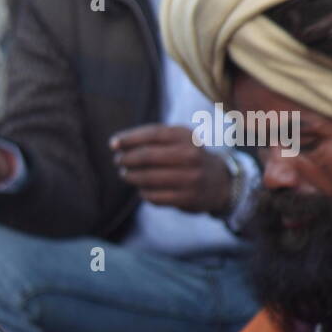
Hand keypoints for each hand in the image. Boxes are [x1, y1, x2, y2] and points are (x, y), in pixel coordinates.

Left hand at [110, 124, 230, 213]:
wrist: (218, 182)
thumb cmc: (187, 157)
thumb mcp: (178, 141)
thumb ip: (150, 139)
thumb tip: (115, 143)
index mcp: (187, 137)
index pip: (152, 134)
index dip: (129, 138)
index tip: (113, 144)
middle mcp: (191, 156)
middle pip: (147, 156)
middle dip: (127, 158)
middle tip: (118, 160)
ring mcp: (190, 178)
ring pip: (148, 178)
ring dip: (130, 176)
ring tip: (125, 174)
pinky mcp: (187, 198)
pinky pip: (154, 196)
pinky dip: (143, 192)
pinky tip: (142, 189)